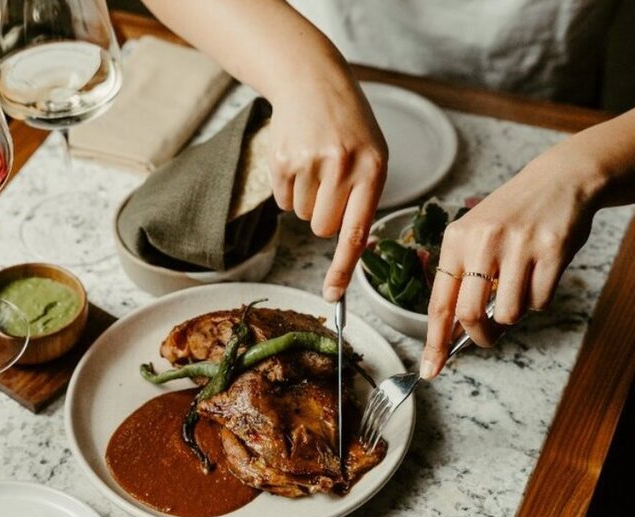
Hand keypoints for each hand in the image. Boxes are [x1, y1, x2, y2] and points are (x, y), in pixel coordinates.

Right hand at [269, 75, 387, 301]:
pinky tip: (298, 161)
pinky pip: (282, 201)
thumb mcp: (372, 154)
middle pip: (322, 228)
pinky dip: (288, 189)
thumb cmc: (347, 126)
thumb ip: (364, 198)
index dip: (342, 268)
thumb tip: (350, 247)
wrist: (313, 81)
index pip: (356, 232)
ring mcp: (310, 163)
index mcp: (373, 169)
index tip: (331, 297)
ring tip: (314, 165)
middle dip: (322, 217)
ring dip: (305, 199)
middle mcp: (342, 167)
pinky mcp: (282, 161)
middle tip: (328, 186)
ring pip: (301, 215)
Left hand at [420, 146, 600, 378]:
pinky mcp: (552, 251)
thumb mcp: (474, 235)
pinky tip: (539, 275)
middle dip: (479, 336)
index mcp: (455, 240)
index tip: (431, 368)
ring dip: (514, 313)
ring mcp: (518, 246)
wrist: (558, 180)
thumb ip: (461, 276)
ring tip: (519, 286)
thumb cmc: (511, 215)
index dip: (435, 341)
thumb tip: (453, 329)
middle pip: (469, 314)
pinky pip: (539, 301)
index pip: (439, 302)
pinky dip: (538, 300)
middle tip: (487, 337)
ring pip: (508, 312)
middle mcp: (482, 242)